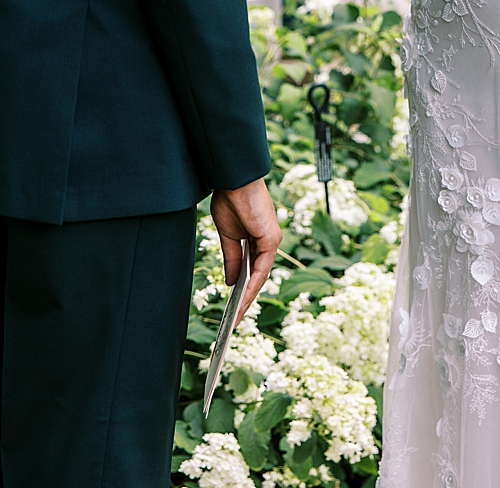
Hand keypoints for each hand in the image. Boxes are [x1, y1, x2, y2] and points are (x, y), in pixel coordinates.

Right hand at [209, 177, 280, 324]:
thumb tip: (231, 282)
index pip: (251, 270)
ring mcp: (271, 242)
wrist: (233, 180)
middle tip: (234, 320)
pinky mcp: (271, 239)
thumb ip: (230, 259)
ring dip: (247, 297)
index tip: (233, 307)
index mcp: (257, 240)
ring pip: (260, 277)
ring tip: (236, 317)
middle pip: (256, 277)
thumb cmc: (229, 200)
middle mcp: (267, 242)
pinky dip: (251, 285)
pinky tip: (241, 299)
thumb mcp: (227, 235)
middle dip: (244, 300)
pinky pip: (261, 268)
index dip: (242, 289)